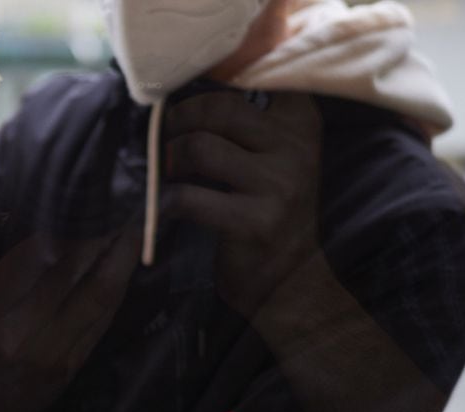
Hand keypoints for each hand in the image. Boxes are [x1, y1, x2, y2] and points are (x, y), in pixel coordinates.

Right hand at [0, 224, 140, 411]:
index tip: (87, 206)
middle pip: (74, 274)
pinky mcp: (75, 364)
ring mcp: (53, 352)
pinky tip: (127, 263)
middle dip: (103, 238)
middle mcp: (23, 332)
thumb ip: (15, 271)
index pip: (33, 260)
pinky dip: (118, 286)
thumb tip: (53, 228)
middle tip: (127, 208)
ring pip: (98, 296)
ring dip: (121, 258)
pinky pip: (104, 319)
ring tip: (136, 227)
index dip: (64, 231)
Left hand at [161, 91, 322, 316]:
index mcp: (300, 121)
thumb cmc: (267, 210)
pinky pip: (189, 197)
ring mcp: (279, 185)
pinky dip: (166, 202)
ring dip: (170, 160)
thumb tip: (180, 93)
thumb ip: (246, 121)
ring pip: (200, 146)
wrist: (291, 281)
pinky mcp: (256, 222)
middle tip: (164, 140)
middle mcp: (296, 147)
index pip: (252, 77)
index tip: (184, 99)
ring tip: (168, 174)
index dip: (207, 83)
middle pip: (216, 107)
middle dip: (177, 121)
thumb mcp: (272, 157)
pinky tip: (165, 209)